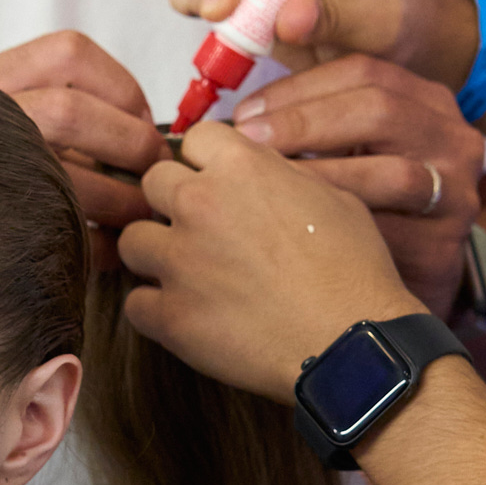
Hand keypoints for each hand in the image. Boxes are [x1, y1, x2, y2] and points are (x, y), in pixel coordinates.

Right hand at [0, 33, 164, 251]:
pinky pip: (51, 229)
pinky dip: (92, 243)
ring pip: (60, 174)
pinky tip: (104, 249)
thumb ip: (65, 113)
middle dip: (131, 145)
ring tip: (140, 215)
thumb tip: (152, 142)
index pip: (67, 54)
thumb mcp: (6, 113)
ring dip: (119, 198)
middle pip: (69, 111)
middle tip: (156, 172)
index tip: (144, 119)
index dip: (123, 86)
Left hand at [118, 119, 415, 402]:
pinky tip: (184, 315)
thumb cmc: (354, 272)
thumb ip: (282, 174)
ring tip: (185, 272)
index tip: (217, 183)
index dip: (207, 162)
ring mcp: (179, 261)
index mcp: (242, 168)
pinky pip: (135, 303)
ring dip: (154, 253)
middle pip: (152, 182)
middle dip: (173, 201)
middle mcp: (200, 204)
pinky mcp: (171, 316)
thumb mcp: (334, 198)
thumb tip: (256, 169)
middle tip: (199, 228)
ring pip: (131, 239)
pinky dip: (155, 310)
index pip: (195, 139)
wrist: (353, 345)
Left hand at [231, 56, 483, 318]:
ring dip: (320, 176)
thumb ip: (312, 106)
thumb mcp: (349, 143)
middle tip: (246, 146)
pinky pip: (388, 233)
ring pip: (391, 172)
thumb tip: (253, 84)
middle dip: (303, 123)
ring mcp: (457, 193)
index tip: (244, 113)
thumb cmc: (362, 201)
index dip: (297, 87)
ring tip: (264, 186)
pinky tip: (293, 232)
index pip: (364, 71)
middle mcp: (454, 138)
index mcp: (428, 100)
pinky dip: (336, 231)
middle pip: (379, 109)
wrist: (400, 285)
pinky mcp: (444, 247)